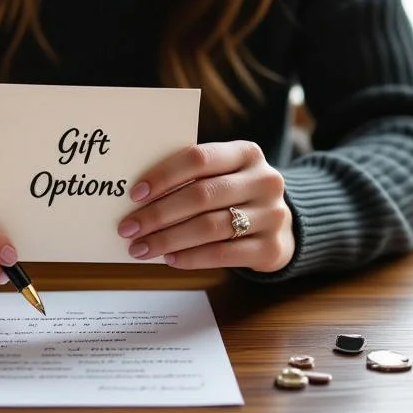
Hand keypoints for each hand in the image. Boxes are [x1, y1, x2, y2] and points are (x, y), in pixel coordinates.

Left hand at [117, 141, 294, 272]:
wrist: (284, 227)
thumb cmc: (237, 196)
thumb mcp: (225, 175)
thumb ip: (193, 177)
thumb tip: (139, 198)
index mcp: (247, 153)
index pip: (199, 158)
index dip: (164, 175)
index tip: (135, 194)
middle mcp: (264, 181)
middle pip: (201, 195)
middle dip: (158, 214)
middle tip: (128, 227)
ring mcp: (272, 215)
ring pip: (209, 227)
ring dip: (168, 239)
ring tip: (140, 248)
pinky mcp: (271, 248)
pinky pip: (223, 254)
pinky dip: (191, 257)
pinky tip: (170, 259)